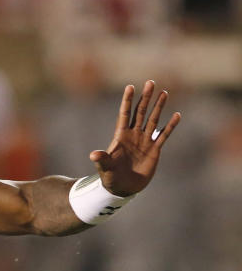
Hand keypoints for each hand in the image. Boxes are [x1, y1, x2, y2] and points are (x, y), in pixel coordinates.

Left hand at [90, 80, 180, 195]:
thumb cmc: (110, 177)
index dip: (127, 101)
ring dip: (159, 107)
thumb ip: (102, 160)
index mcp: (120, 136)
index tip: (130, 86)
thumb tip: (93, 155)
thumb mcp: (105, 168)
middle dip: (145, 98)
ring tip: (164, 92)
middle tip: (150, 82)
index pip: (125, 114)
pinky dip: (170, 126)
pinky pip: (164, 135)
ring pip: (153, 119)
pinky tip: (177, 115)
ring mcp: (144, 141)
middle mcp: (133, 135)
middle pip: (140, 112)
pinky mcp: (154, 150)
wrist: (123, 188)